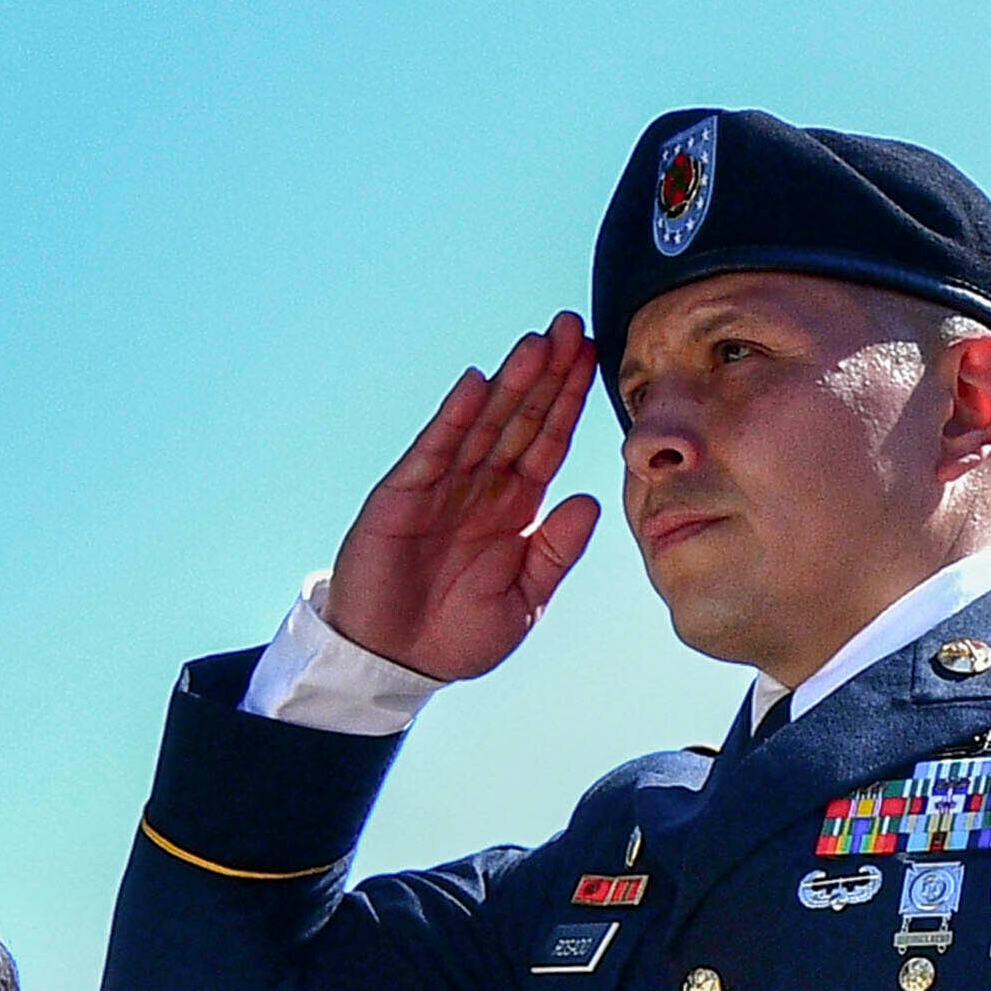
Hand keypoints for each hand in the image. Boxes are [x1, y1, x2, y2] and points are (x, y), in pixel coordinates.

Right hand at [325, 316, 606, 682]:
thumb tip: (590, 502)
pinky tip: (477, 385)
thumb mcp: (523, 602)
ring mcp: (441, 486)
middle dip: (547, 373)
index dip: (570, 400)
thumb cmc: (457, 636)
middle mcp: (480, 487)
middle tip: (572, 326)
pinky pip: (434, 450)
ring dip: (509, 383)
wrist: (396, 664)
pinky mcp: (403, 497)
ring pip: (483, 424)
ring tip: (536, 343)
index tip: (594, 358)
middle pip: (520, 418)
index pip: (548, 441)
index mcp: (514, 509)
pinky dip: (454, 418)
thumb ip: (555, 552)